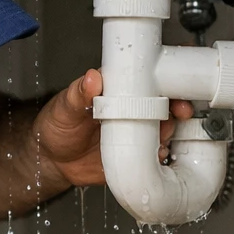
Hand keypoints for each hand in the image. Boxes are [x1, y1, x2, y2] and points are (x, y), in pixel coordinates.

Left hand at [34, 68, 194, 184]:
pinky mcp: (137, 155)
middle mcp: (133, 108)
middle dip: (180, 103)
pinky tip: (157, 155)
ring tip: (164, 134)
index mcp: (118, 89)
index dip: (167, 72)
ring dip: (173, 129)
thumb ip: (77, 94)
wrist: (53, 161)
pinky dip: (163, 154)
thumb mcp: (64, 108)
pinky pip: (157, 154)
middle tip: (180, 110)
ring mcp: (137, 131)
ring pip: (167, 127)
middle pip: (166, 101)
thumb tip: (91, 77)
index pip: (147, 74)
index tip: (178, 72)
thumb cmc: (57, 126)